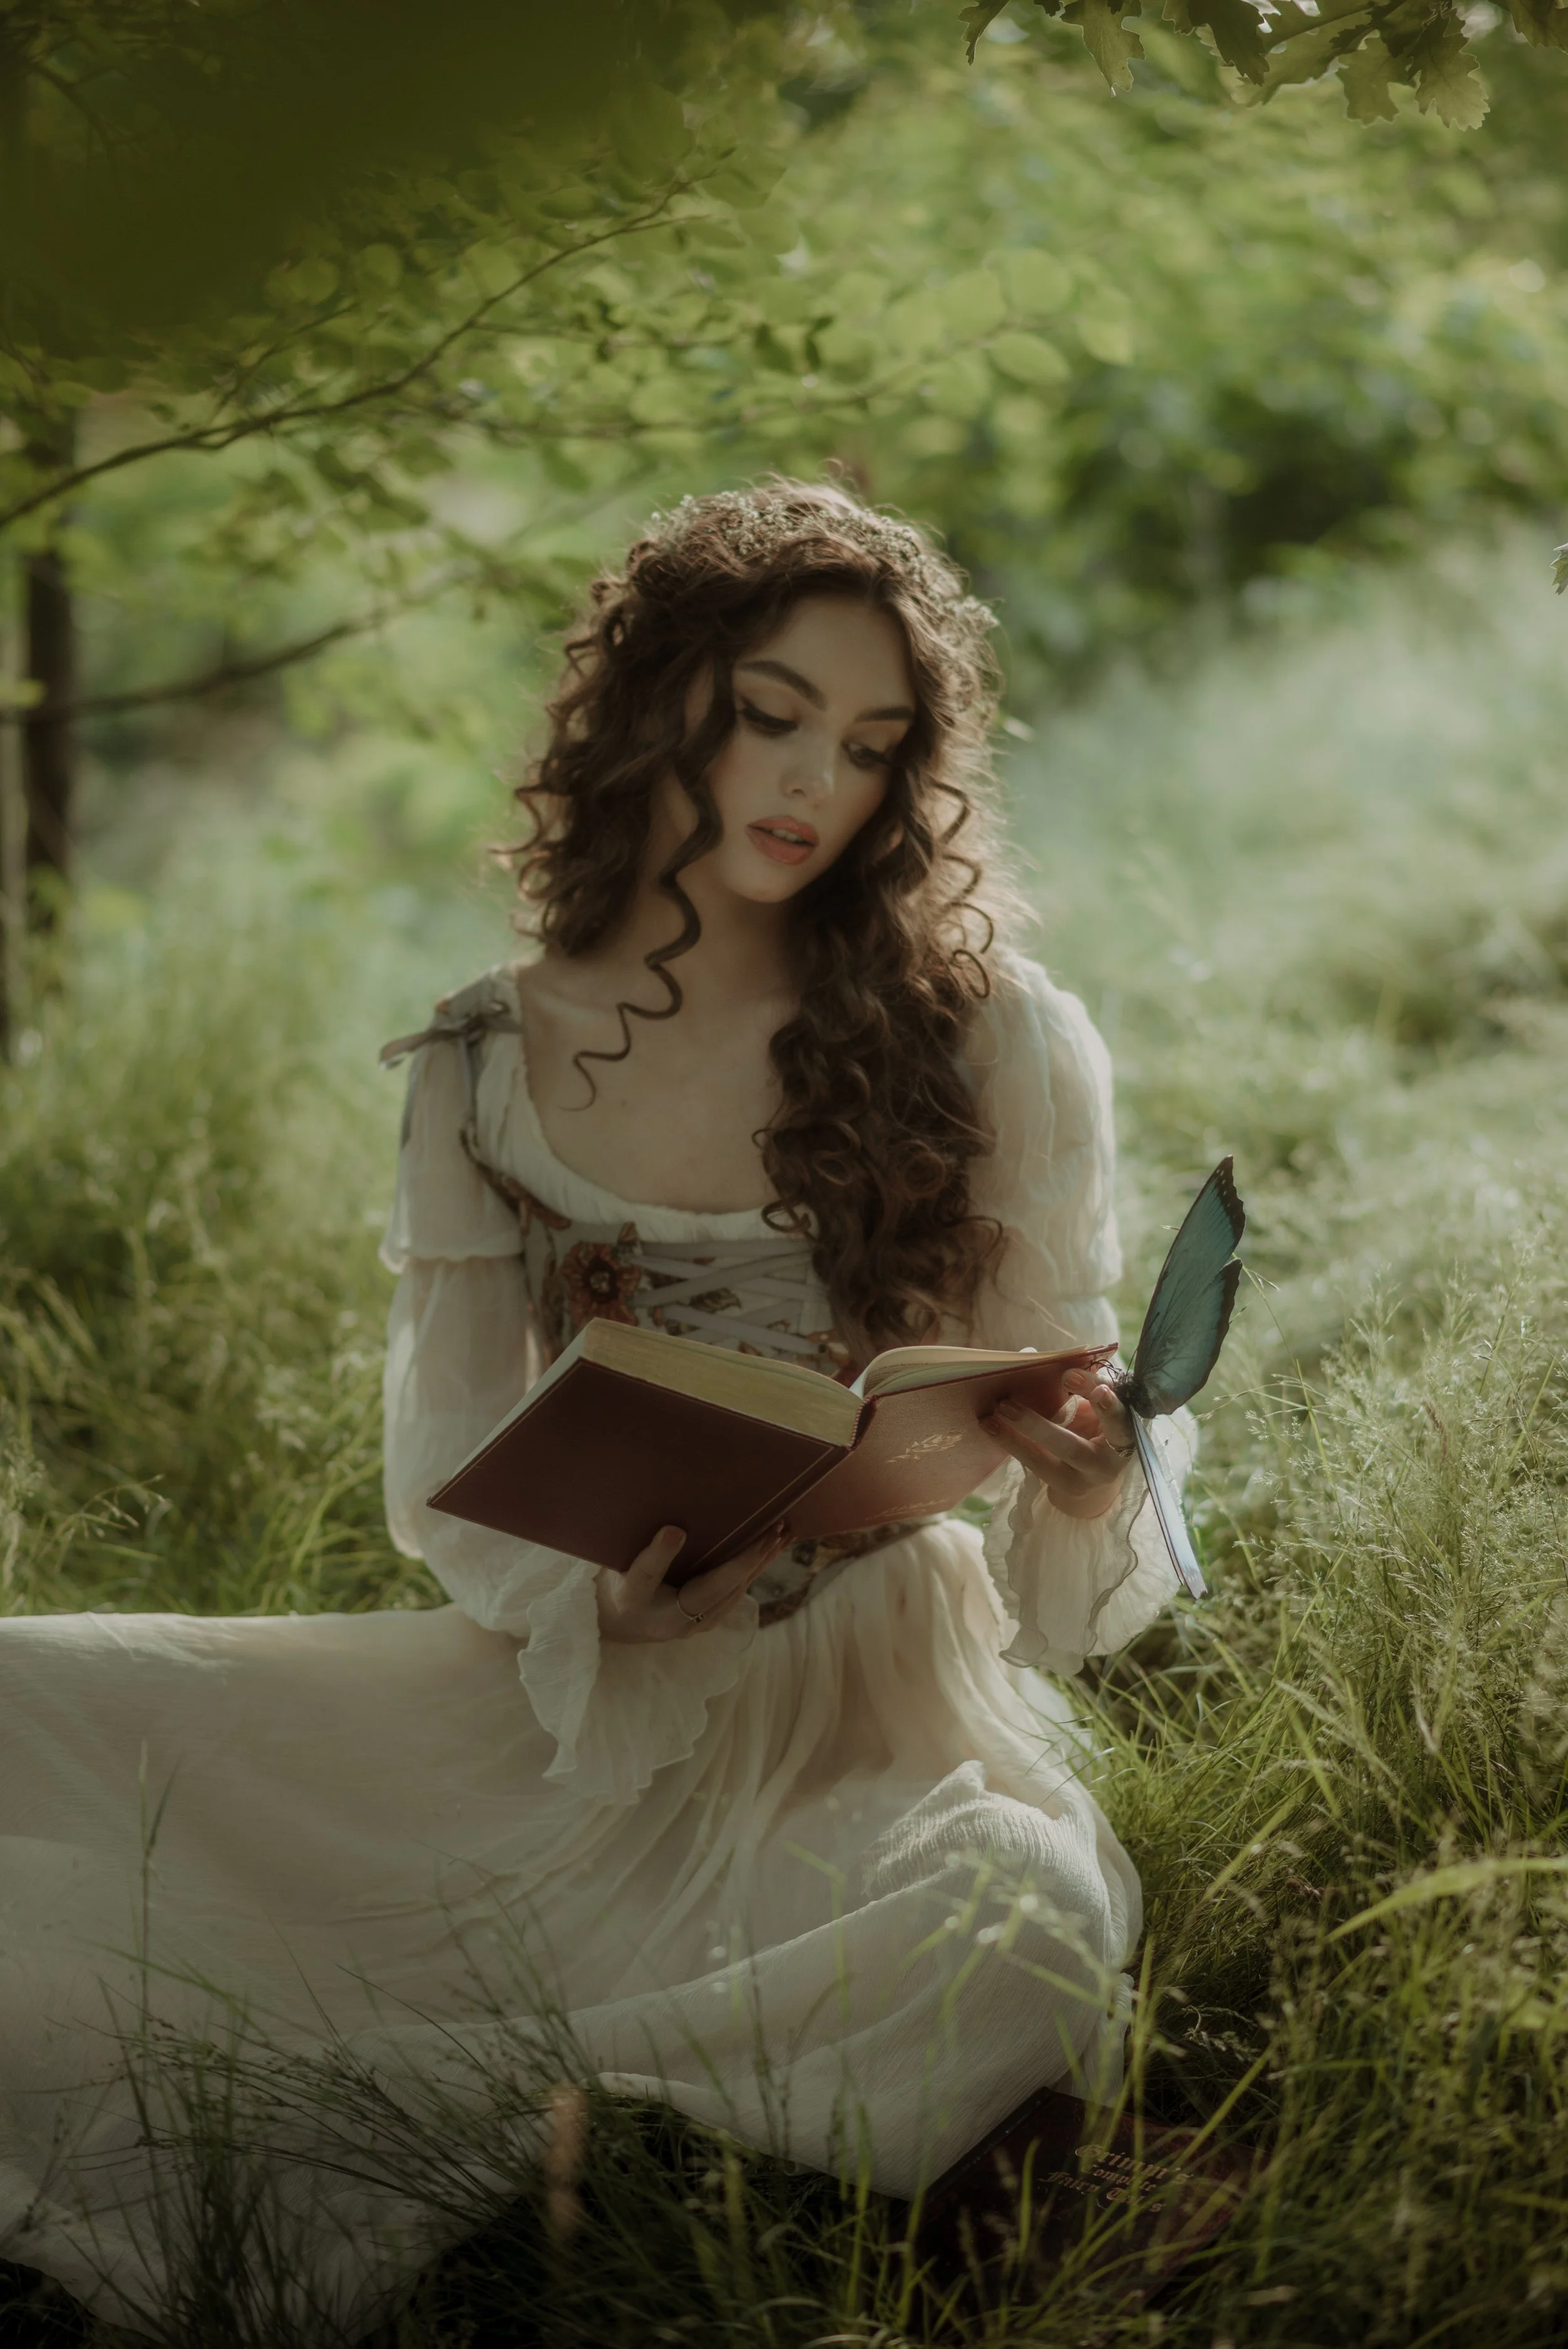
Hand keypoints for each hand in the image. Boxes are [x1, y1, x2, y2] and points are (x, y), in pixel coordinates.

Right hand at [596, 1520, 791, 1643]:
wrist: (611, 1622)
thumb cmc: (617, 1594)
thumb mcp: (627, 1578)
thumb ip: (652, 1558)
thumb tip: (676, 1530)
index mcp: (673, 1615)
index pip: (716, 1585)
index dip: (743, 1560)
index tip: (766, 1535)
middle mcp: (692, 1624)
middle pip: (734, 1588)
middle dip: (760, 1557)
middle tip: (783, 1527)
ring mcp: (700, 1624)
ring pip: (737, 1590)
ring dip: (760, 1563)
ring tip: (782, 1535)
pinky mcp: (704, 1617)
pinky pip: (732, 1592)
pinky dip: (749, 1570)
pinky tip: (762, 1552)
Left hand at [982, 1367, 1134, 1521]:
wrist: (1099, 1470)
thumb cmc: (1100, 1423)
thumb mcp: (1099, 1402)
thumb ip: (1082, 1380)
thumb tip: (1031, 1353)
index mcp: (1126, 1434)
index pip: (1118, 1420)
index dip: (1104, 1404)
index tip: (1081, 1382)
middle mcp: (1108, 1463)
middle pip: (1074, 1449)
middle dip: (1040, 1428)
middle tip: (1008, 1404)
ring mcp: (1082, 1480)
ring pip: (1047, 1462)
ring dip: (1015, 1437)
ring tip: (994, 1413)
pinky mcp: (1061, 1487)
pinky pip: (1033, 1466)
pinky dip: (1012, 1444)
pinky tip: (990, 1427)